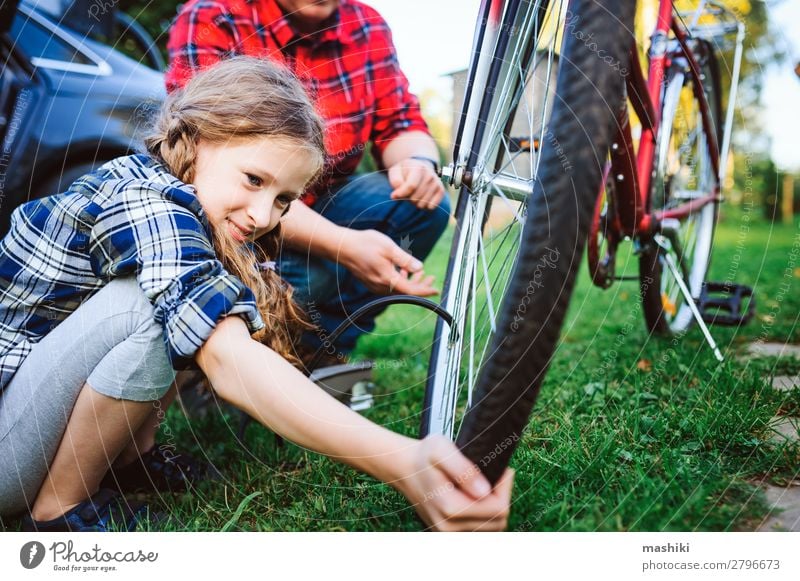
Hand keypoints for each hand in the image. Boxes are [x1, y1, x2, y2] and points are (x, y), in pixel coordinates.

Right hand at [337, 229, 437, 295]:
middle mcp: (381, 286)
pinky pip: (390, 286)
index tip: (436, 289)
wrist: (341, 247)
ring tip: (417, 270)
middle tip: (430, 276)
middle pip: (406, 292)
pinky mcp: (371, 283)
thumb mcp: (388, 247)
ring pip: (398, 289)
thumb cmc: (364, 244)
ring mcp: (375, 286)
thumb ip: (405, 260)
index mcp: (387, 279)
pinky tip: (401, 270)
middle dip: (420, 285)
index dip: (425, 290)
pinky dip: (399, 280)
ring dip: (410, 281)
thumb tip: (419, 268)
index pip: (411, 291)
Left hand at [388, 157, 445, 210]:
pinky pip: (431, 206)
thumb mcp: (395, 172)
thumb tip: (396, 195)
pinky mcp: (440, 191)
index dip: (401, 194)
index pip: (411, 186)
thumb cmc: (404, 172)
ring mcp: (436, 183)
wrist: (419, 169)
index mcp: (418, 168)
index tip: (394, 195)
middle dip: (407, 198)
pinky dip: (424, 206)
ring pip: (422, 204)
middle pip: (415, 197)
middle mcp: (430, 174)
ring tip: (413, 195)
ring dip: (415, 203)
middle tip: (406, 193)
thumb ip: (395, 182)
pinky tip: (421, 199)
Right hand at [396, 436, 513, 530]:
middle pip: (499, 520)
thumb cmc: (424, 457)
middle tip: (492, 475)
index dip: (505, 487)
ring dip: (494, 506)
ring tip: (483, 485)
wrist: (405, 470)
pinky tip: (476, 497)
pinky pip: (481, 530)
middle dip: (501, 497)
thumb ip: (464, 469)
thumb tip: (485, 491)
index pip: (499, 508)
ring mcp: (448, 534)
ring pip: (492, 527)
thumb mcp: (440, 450)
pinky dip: (484, 514)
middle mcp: (449, 527)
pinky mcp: (450, 534)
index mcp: (450, 508)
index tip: (499, 470)